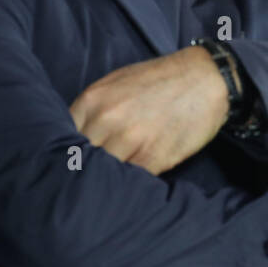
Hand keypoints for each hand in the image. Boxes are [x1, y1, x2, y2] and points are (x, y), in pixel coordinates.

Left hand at [69, 45, 228, 174]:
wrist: (206, 78)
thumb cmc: (161, 80)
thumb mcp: (117, 84)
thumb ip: (93, 110)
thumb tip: (74, 137)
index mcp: (94, 100)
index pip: (62, 138)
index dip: (64, 153)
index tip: (69, 163)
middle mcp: (108, 119)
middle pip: (79, 158)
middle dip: (82, 169)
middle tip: (82, 181)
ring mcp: (131, 139)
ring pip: (102, 172)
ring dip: (104, 180)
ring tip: (105, 188)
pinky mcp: (154, 156)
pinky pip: (130, 180)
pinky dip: (128, 184)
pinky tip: (128, 184)